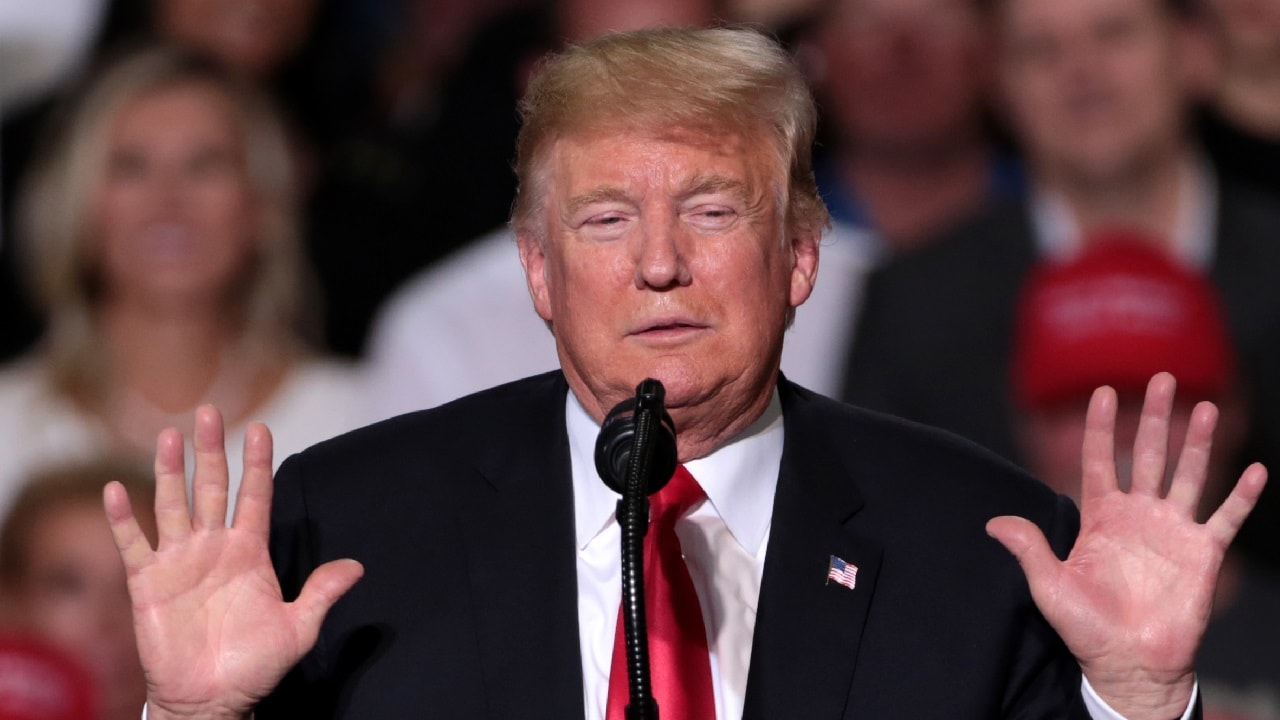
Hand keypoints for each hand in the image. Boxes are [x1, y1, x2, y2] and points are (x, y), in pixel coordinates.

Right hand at [104, 406, 363, 719]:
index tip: (260, 428)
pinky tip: (116, 490)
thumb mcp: (297, 629)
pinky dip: (124, 517)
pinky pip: (133, 543)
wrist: (210, 700)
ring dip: (169, 470)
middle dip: (211, 450)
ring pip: (173, 504)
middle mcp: (214, 547)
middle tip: (208, 412)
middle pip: (212, 488)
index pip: (255, 496)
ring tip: (169, 435)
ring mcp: (179, 561)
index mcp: (250, 552)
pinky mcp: (148, 582)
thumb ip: (321, 593)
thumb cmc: (253, 666)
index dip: (257, 463)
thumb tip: (357, 566)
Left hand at [987, 373, 1266, 718]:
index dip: (1101, 427)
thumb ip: (1028, 549)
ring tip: (1205, 406)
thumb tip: (993, 522)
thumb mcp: (1048, 585)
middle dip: (1154, 417)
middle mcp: (1138, 516)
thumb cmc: (1086, 627)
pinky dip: (1242, 496)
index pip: (1100, 461)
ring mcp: (1173, 531)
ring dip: (1198, 442)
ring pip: (1188, 475)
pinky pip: (1226, 518)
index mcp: (1101, 517)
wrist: (1128, 662)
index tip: (1103, 391)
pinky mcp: (1203, 554)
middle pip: (1148, 455)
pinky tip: (1255, 470)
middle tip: (1160, 378)